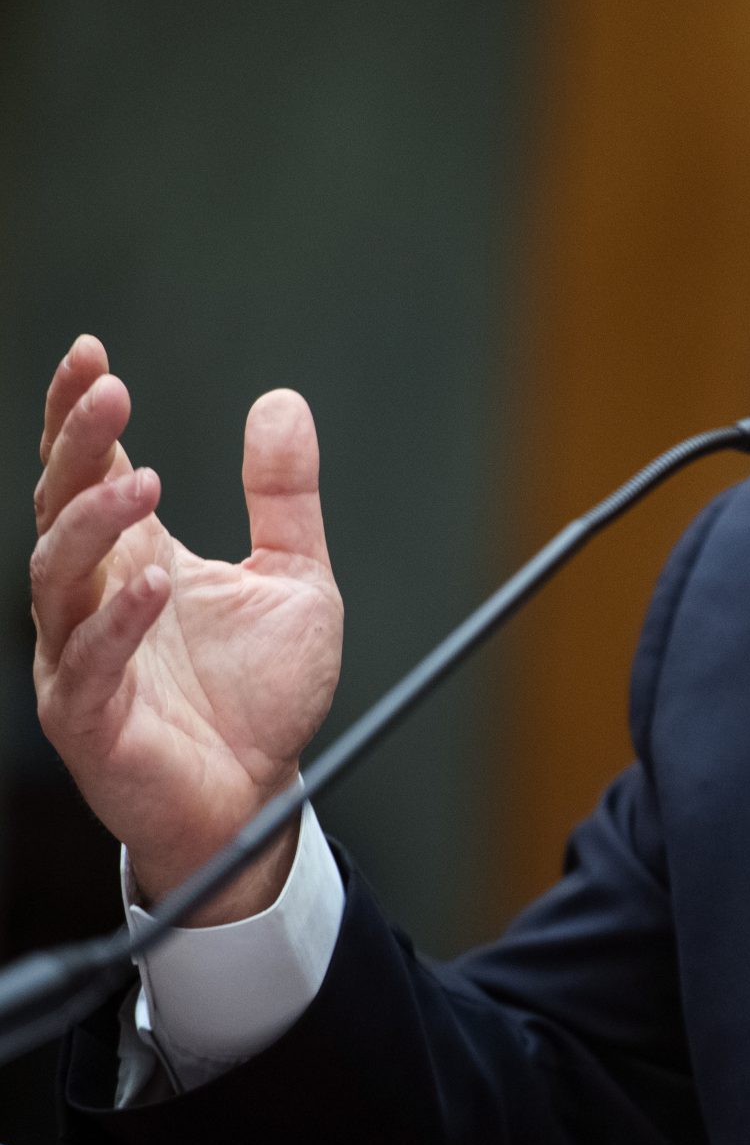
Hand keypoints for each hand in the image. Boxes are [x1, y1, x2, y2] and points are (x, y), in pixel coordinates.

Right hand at [29, 336, 343, 921]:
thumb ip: (284, 495)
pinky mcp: (91, 716)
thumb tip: (281, 402)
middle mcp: (96, 597)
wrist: (261, 791)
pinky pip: (90, 661)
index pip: (90, 470)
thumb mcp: (296, 576)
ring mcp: (83, 655)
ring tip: (139, 479)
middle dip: (78, 445)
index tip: (92, 354)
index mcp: (135, 555)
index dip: (80, 413)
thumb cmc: (262, 691)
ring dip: (93, 522)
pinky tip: (149, 581)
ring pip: (58, 575)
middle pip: (61, 506)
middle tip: (108, 391)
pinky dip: (115, 620)